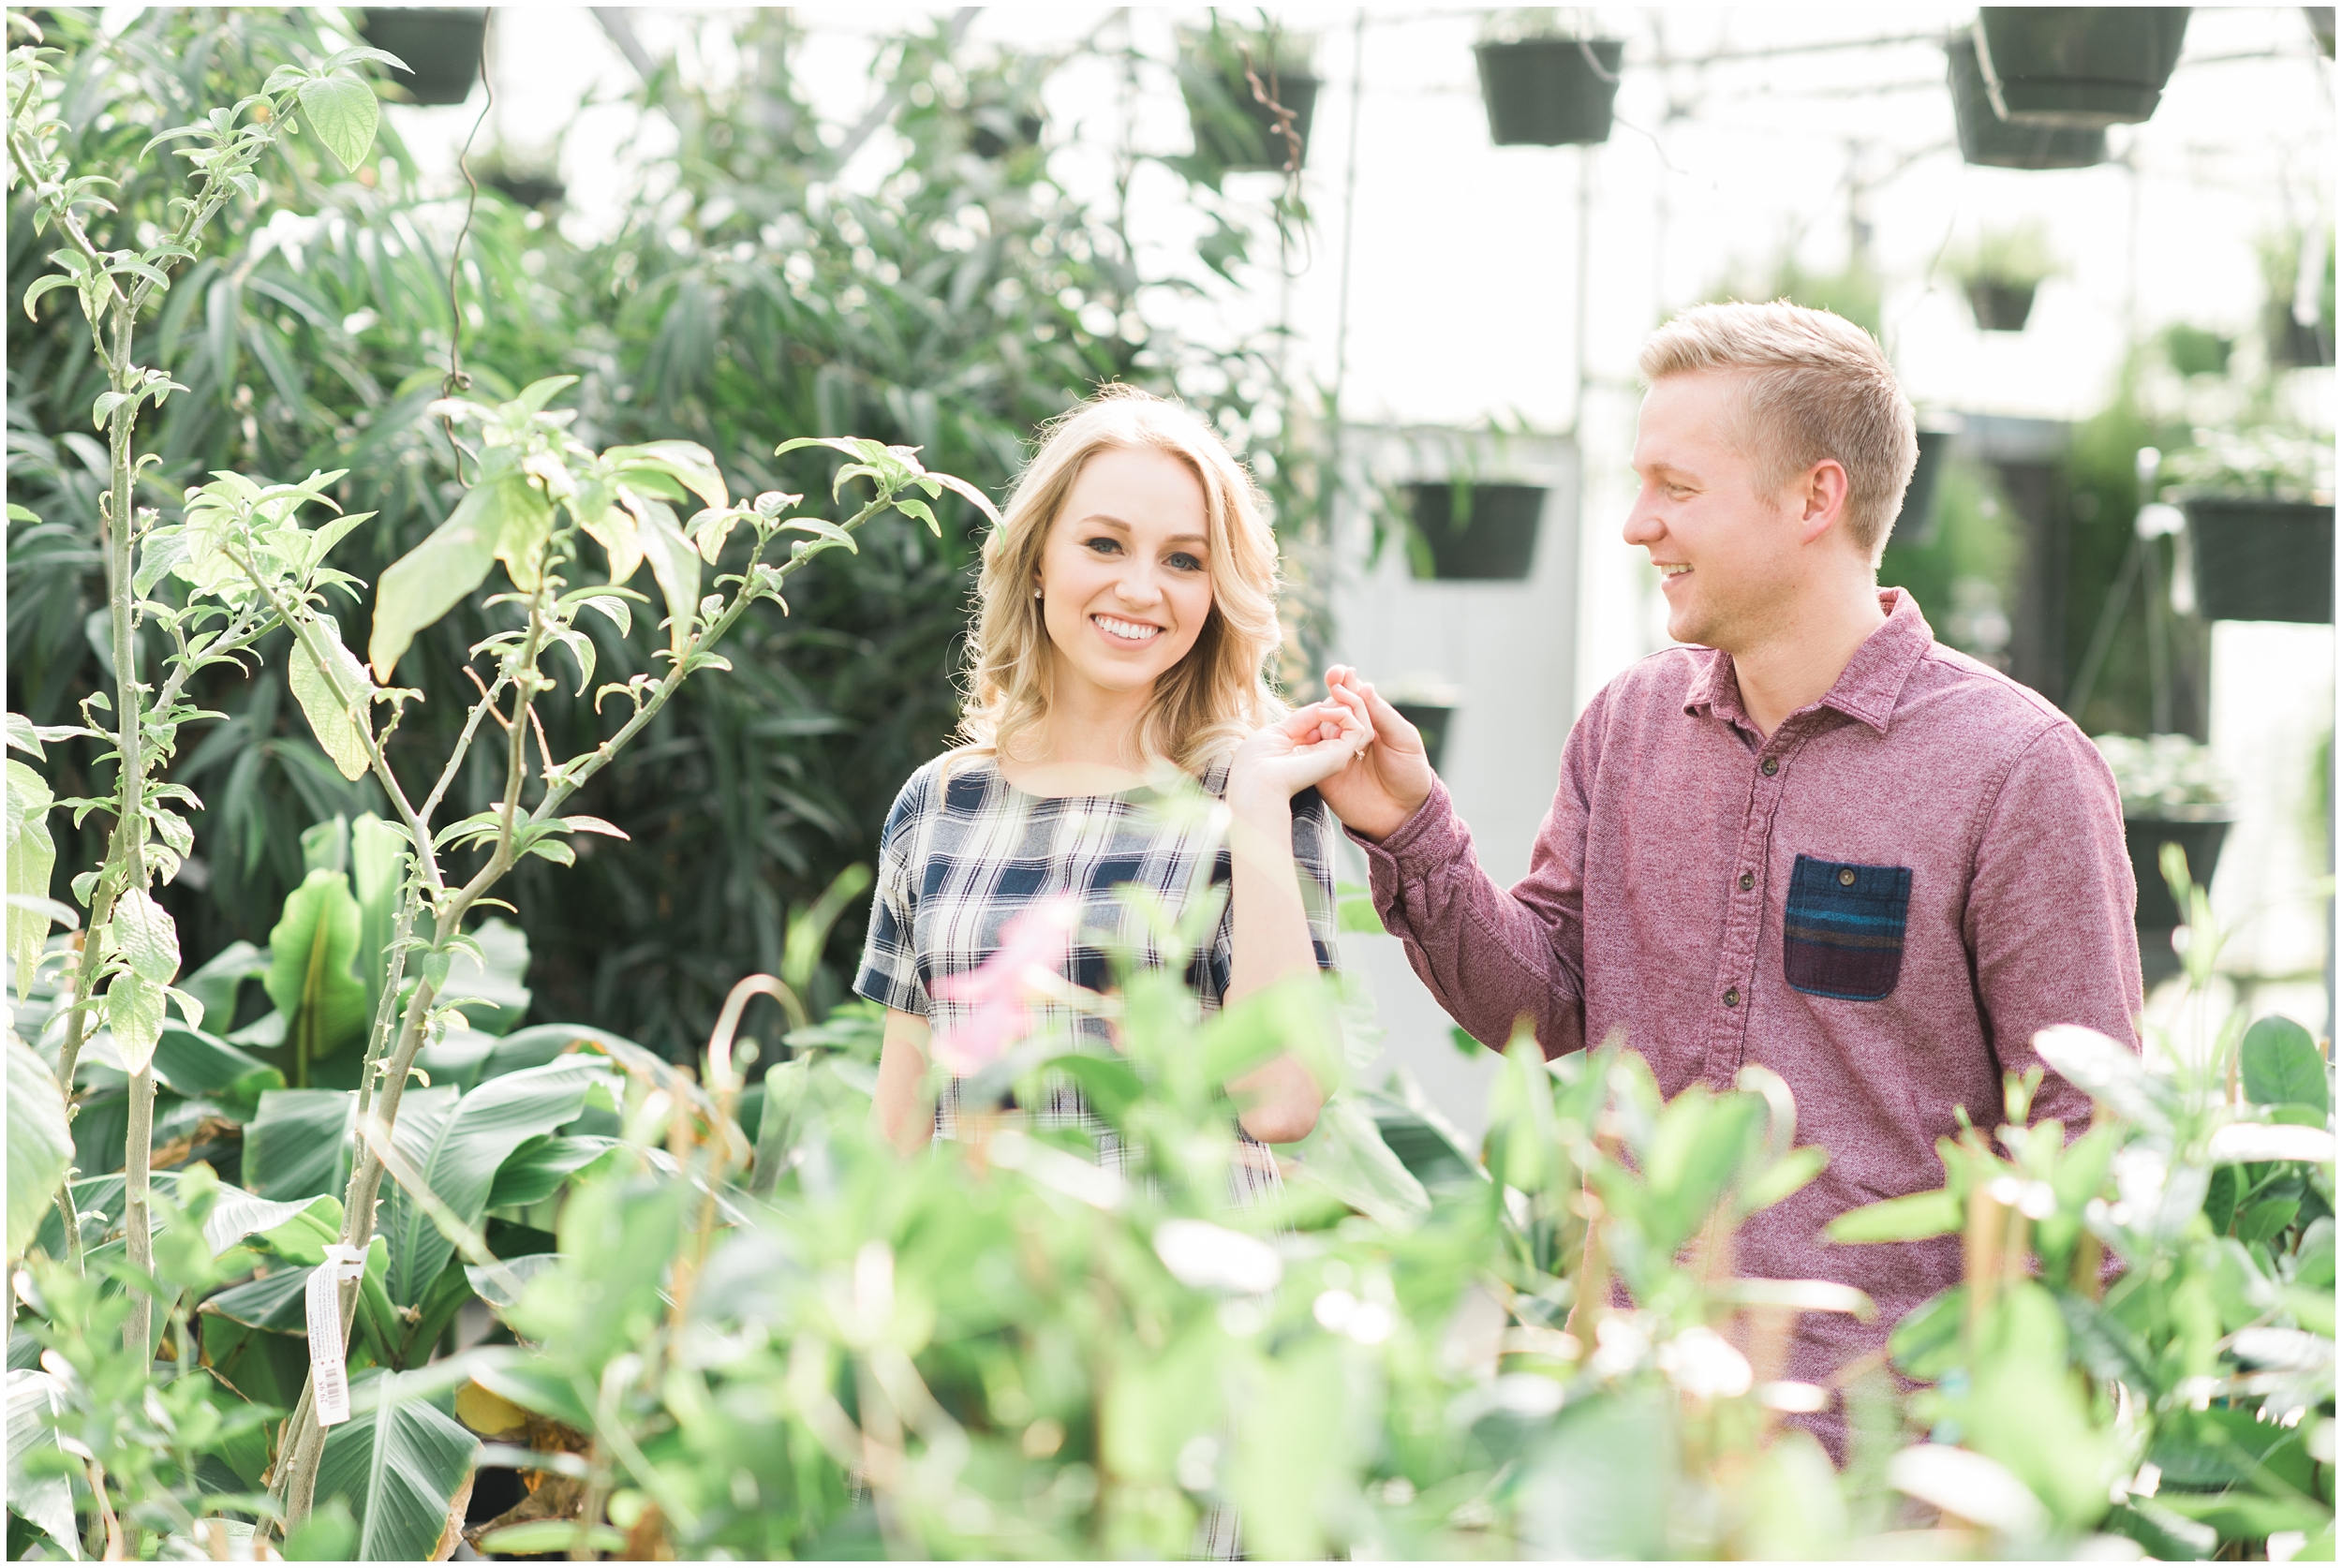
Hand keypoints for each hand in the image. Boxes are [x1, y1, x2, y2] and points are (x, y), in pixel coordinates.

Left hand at [1228, 689, 1374, 804]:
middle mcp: (1324, 753)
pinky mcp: (1340, 756)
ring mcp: (1334, 755)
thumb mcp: (1279, 731)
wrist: (1256, 780)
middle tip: (1340, 675)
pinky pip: (1357, 728)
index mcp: (1309, 749)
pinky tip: (1324, 711)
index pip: (1329, 720)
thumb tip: (1321, 705)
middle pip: (1346, 718)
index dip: (1333, 699)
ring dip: (1347, 701)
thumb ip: (1302, 719)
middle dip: (1346, 694)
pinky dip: (1344, 712)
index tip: (1333, 677)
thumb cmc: (1257, 759)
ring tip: (1332, 693)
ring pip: (1358, 721)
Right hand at [1313, 667, 1436, 840]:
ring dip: (1326, 716)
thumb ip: (1383, 714)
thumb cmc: (1410, 774)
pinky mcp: (1323, 772)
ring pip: (1321, 725)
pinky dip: (1312, 739)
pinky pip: (1312, 752)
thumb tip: (1364, 686)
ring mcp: (1334, 752)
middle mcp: (1349, 734)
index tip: (1340, 671)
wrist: (1404, 814)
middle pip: (1334, 706)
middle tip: (1336, 688)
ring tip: (1335, 718)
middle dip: (1334, 695)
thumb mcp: (1404, 739)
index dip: (1344, 681)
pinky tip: (1317, 733)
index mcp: (1370, 722)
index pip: (1353, 696)